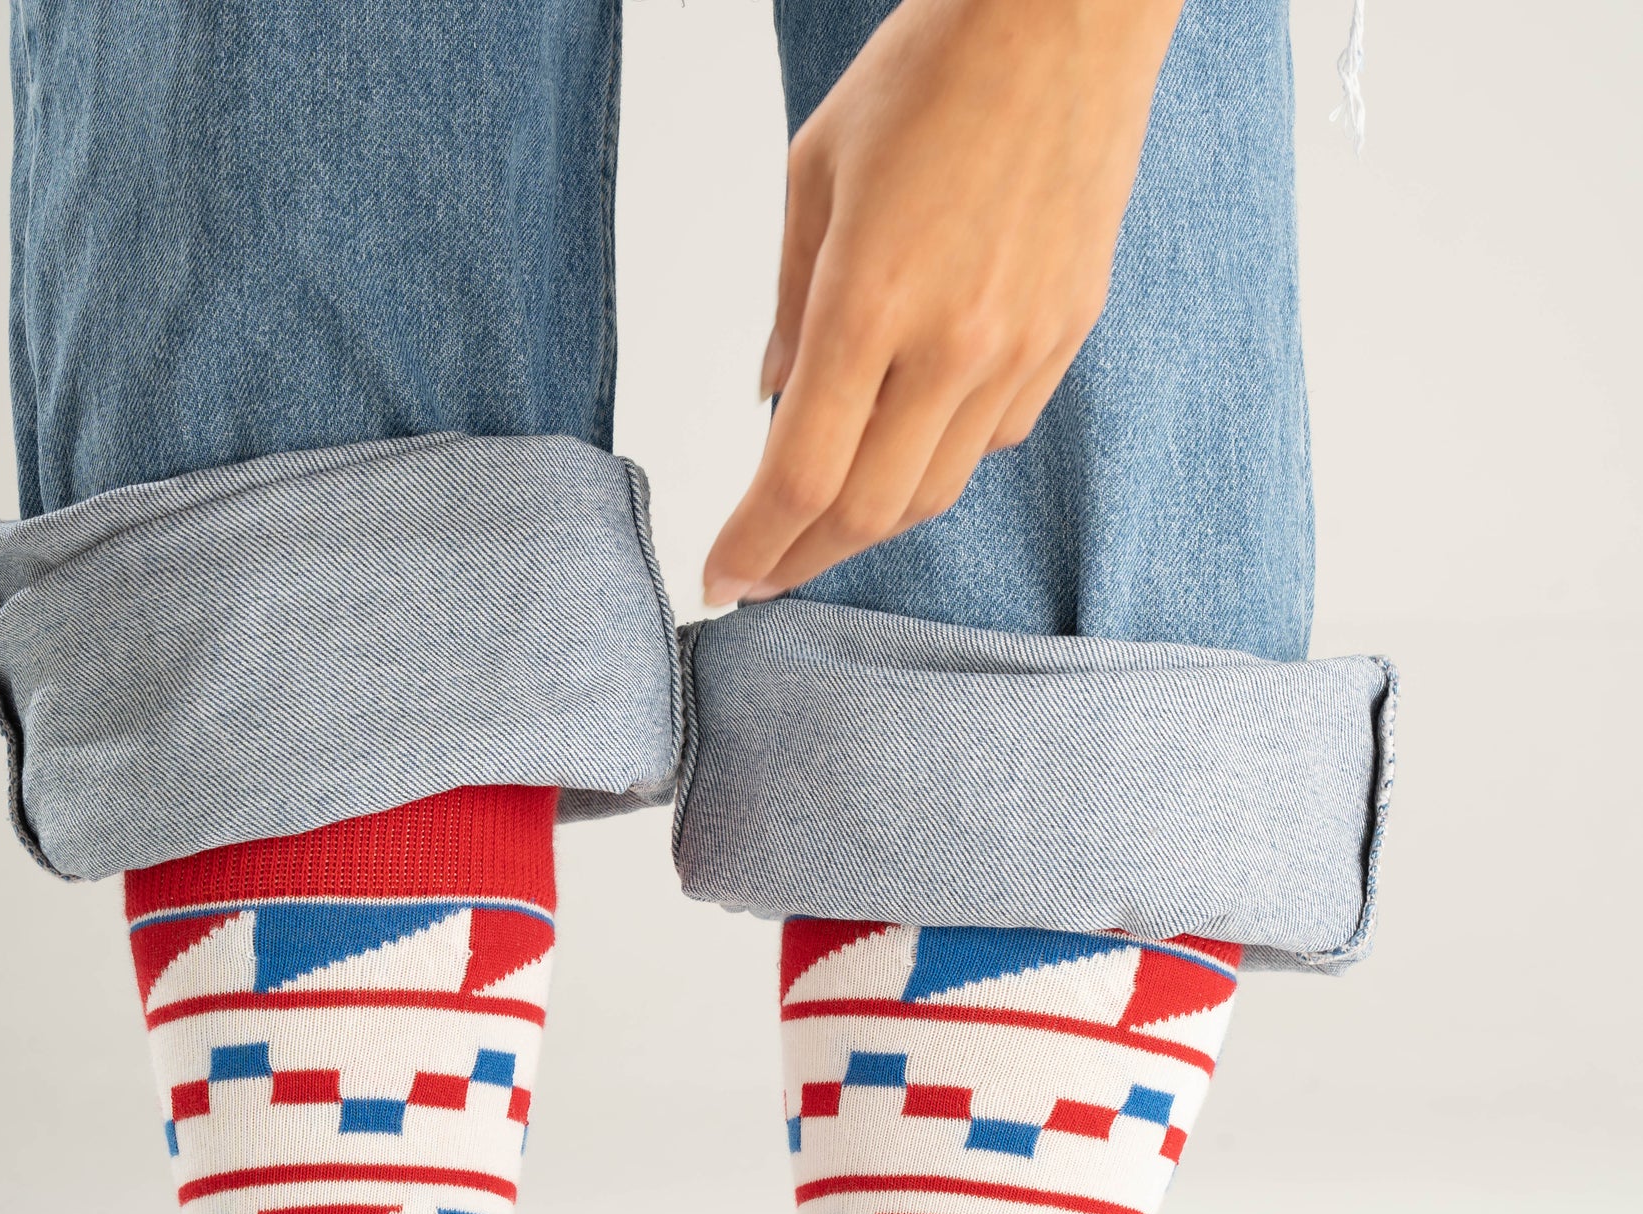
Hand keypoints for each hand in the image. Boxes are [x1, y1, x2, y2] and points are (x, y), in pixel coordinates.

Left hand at [703, 0, 1182, 606]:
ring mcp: (1021, 348)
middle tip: (762, 574)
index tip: (721, 580)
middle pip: (866, 510)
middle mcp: (953, 344)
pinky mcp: (1066, 338)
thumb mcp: (814, 174)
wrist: (1068, 15)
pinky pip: (991, 440)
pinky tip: (901, 445)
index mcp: (870, 300)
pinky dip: (934, 462)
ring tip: (821, 526)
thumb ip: (787, 303)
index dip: (754, 545)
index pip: (800, 474)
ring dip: (868, 523)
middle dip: (803, 557)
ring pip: (934, 491)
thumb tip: (771, 399)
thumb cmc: (932, 73)